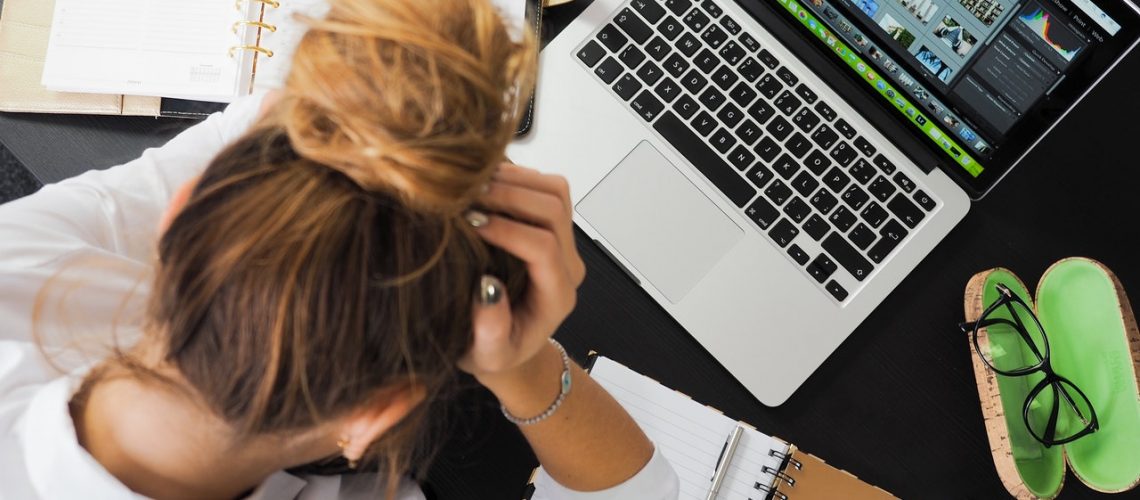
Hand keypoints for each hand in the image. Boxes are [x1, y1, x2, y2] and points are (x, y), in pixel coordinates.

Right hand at [458, 163, 585, 386]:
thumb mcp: (487, 355)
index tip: (470, 224)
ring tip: (472, 185)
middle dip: (510, 196)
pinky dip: (515, 176)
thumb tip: (487, 288)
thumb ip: (491, 331)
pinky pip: (545, 186)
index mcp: (556, 295)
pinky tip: (482, 183)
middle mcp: (567, 264)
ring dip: (514, 180)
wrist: (507, 343)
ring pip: (555, 190)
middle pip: (554, 210)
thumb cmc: (494, 351)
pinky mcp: (551, 225)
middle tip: (466, 197)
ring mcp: (563, 241)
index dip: (508, 230)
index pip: (543, 248)